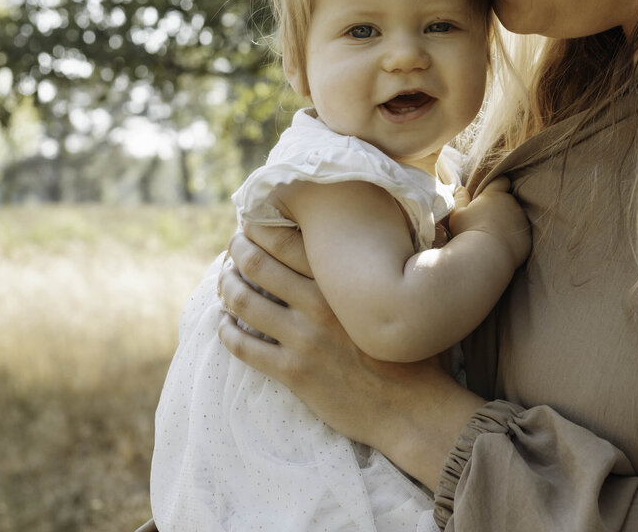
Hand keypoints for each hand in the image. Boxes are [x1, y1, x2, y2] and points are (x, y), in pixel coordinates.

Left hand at [217, 224, 484, 489]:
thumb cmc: (412, 352)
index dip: (260, 229)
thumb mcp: (401, 299)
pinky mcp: (293, 372)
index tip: (252, 228)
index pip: (286, 241)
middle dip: (237, 253)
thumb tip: (401, 232)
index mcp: (342, 282)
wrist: (412, 409)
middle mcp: (318, 304)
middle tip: (232, 251)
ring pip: (243, 303)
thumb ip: (384, 268)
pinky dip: (226, 332)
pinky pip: (243, 347)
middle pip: (257, 264)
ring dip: (226, 288)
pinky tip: (225, 326)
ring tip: (225, 284)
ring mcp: (303, 339)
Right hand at [448, 176, 531, 267]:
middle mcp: (511, 204)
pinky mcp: (527, 238)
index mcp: (494, 195)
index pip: (501, 181)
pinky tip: (500, 248)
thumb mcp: (457, 214)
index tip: (490, 193)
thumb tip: (461, 188)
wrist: (485, 257)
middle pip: (507, 201)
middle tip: (486, 221)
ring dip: (507, 223)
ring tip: (492, 237)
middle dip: (500, 206)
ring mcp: (521, 221)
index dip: (497, 185)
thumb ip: (460, 199)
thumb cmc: (467, 233)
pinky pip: (520, 235)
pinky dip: (513, 238)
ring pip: (515, 217)